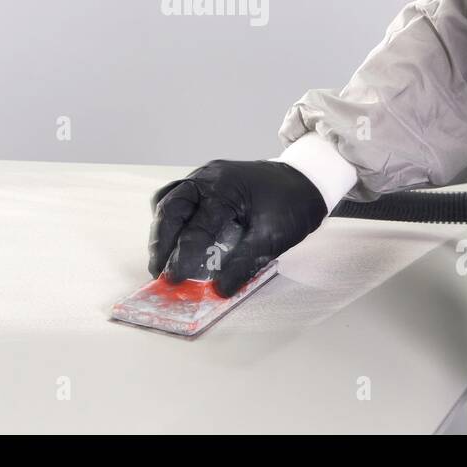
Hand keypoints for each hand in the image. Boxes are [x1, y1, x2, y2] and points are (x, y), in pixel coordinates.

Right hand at [148, 159, 326, 297]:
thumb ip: (245, 262)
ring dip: (163, 230)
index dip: (183, 256)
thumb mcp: (273, 237)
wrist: (308, 180)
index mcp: (224, 187)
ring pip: (169, 199)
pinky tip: (175, 239)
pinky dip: (173, 219)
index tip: (174, 280)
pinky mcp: (208, 184)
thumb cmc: (293, 204)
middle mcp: (208, 177)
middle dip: (161, 241)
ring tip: (161, 259)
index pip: (196, 225)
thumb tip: (219, 289)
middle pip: (170, 206)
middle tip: (158, 272)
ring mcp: (206, 177)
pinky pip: (179, 198)